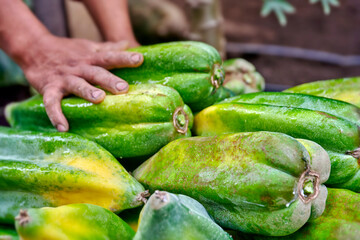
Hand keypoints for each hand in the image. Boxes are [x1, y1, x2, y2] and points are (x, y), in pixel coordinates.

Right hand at [21, 35, 142, 131]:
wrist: (34, 47)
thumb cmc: (68, 50)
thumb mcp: (88, 46)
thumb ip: (108, 48)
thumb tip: (128, 43)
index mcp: (91, 58)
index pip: (110, 57)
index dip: (125, 58)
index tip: (140, 59)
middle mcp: (79, 67)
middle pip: (96, 72)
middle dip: (109, 80)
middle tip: (124, 88)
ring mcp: (64, 78)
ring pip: (76, 84)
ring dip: (87, 91)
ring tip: (99, 99)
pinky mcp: (48, 88)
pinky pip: (51, 102)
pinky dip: (56, 115)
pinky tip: (63, 128)